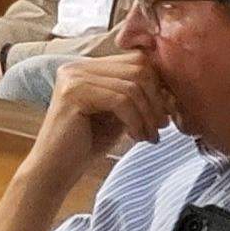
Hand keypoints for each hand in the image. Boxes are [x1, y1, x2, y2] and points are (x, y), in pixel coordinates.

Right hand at [30, 51, 173, 187]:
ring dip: (148, 114)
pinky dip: (136, 120)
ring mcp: (73, 78)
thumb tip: (173, 88)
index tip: (167, 112)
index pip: (139, 60)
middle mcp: (77, 66)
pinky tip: (137, 137)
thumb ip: (141, 96)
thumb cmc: (89, 143)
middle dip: (157, 99)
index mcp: (89, 66)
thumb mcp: (122, 113)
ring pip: (132, 86)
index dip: (160, 85)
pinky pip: (121, 101)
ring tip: (150, 135)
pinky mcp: (72, 94)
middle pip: (139, 68)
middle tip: (161, 126)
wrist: (55, 170)